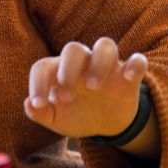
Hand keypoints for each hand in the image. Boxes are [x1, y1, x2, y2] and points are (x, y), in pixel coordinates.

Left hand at [24, 37, 146, 138]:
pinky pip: (138, 60)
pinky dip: (136, 65)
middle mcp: (82, 63)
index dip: (37, 84)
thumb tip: (29, 105)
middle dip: (68, 70)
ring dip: (99, 62)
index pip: (43, 67)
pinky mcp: (129, 75)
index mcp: (59, 71)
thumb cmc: (75, 114)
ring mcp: (107, 66)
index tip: (40, 105)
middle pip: (73, 49)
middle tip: (67, 97)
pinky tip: (129, 78)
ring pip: (105, 45)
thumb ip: (40, 113)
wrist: (105, 123)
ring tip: (93, 87)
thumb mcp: (57, 119)